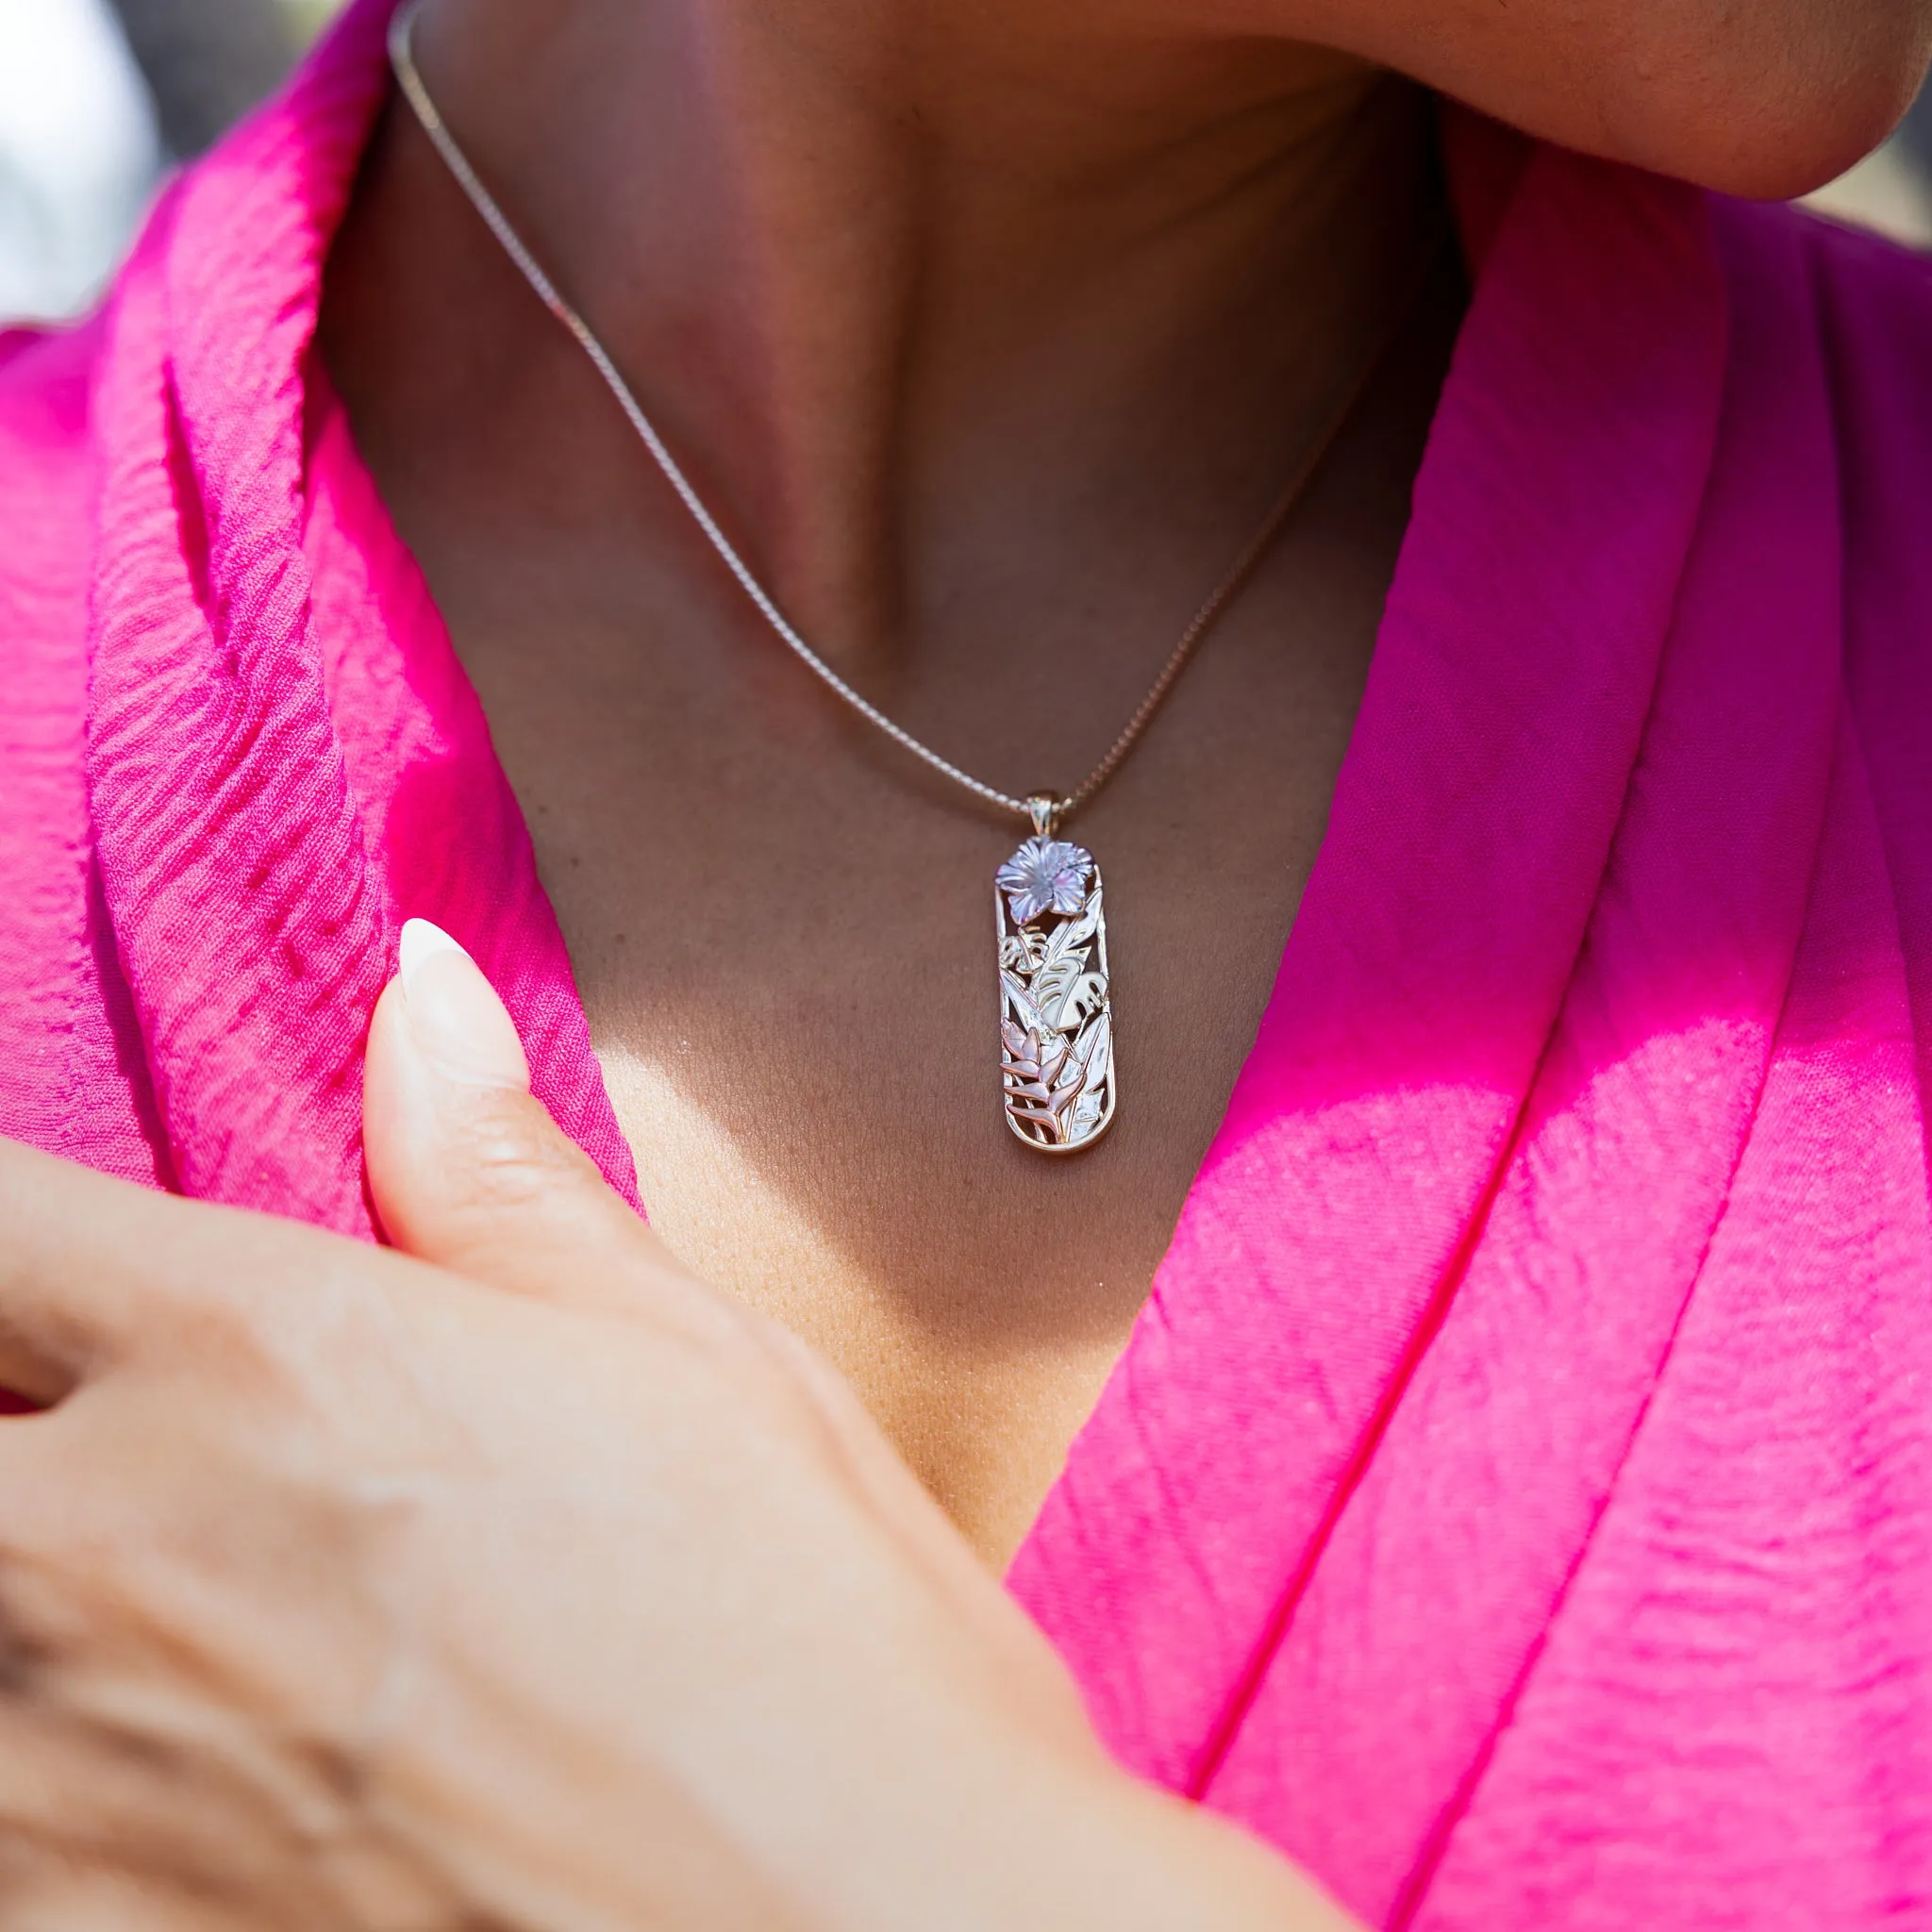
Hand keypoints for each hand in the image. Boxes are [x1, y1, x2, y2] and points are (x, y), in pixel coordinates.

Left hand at [0, 923, 1352, 1929]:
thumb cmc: (829, 1663)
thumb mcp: (695, 1369)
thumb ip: (498, 1184)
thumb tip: (416, 995)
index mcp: (272, 1356)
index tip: (44, 1255)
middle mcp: (113, 1553)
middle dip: (6, 1411)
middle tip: (107, 1433)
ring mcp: (63, 1784)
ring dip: (25, 1614)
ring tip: (181, 1616)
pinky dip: (52, 1784)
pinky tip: (177, 1777)